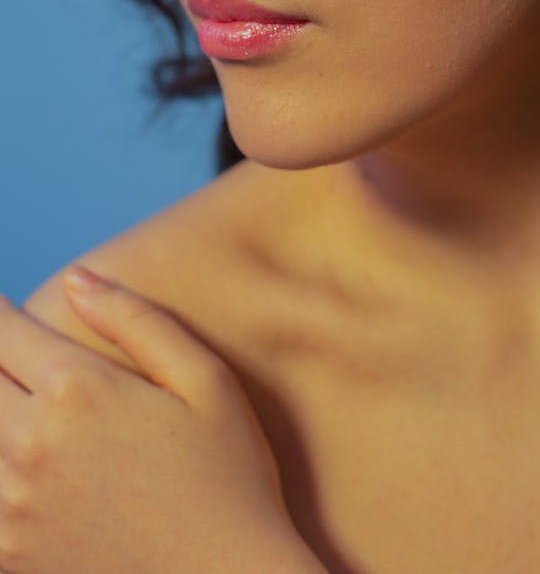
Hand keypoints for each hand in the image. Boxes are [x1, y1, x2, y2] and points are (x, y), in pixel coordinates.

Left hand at [0, 268, 322, 573]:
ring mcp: (12, 506)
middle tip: (16, 358)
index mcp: (79, 390)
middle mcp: (32, 444)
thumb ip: (136, 320)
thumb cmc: (230, 478)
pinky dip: (1, 466)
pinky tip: (23, 463)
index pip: (3, 330)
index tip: (2, 308)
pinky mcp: (9, 554)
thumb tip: (77, 279)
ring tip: (20, 399)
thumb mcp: (206, 381)